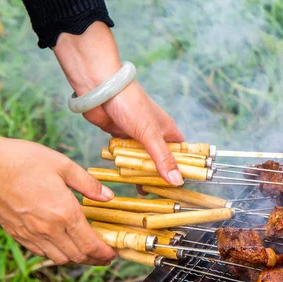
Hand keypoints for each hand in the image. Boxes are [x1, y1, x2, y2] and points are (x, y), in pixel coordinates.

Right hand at [0, 130, 116, 265]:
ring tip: (87, 252)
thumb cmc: (24, 161)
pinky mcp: (18, 234)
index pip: (91, 245)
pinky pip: (42, 253)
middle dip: (96, 260)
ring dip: (77, 259)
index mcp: (65, 213)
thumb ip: (89, 184)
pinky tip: (63, 244)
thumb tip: (108, 197)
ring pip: (60, 259)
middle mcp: (49, 229)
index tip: (114, 253)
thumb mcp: (63, 165)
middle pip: (78, 257)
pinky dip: (57, 254)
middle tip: (106, 257)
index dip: (106, 253)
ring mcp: (32, 234)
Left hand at [52, 22, 184, 185]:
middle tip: (158, 193)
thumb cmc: (130, 104)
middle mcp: (154, 133)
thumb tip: (177, 181)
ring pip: (142, 159)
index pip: (182, 152)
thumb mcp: (150, 134)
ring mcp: (136, 135)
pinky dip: (124, 165)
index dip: (184, 167)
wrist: (99, 88)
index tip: (182, 185)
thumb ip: (162, 158)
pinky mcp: (119, 136)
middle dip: (159, 174)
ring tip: (141, 190)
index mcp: (167, 130)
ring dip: (140, 171)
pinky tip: (124, 177)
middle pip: (161, 159)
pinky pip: (125, 155)